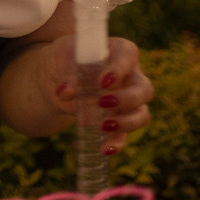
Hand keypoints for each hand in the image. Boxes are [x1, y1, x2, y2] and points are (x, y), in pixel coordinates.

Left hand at [44, 35, 154, 153]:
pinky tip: (104, 149)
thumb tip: (64, 93)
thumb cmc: (64, 57)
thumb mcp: (61, 56)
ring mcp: (127, 99)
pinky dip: (117, 142)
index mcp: (118, 51)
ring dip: (127, 123)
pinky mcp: (118, 119)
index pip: (128, 55)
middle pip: (144, 89)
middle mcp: (130, 75)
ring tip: (103, 126)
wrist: (55, 76)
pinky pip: (125, 134)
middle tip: (103, 103)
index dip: (120, 68)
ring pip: (142, 114)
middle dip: (128, 99)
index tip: (102, 82)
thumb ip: (67, 71)